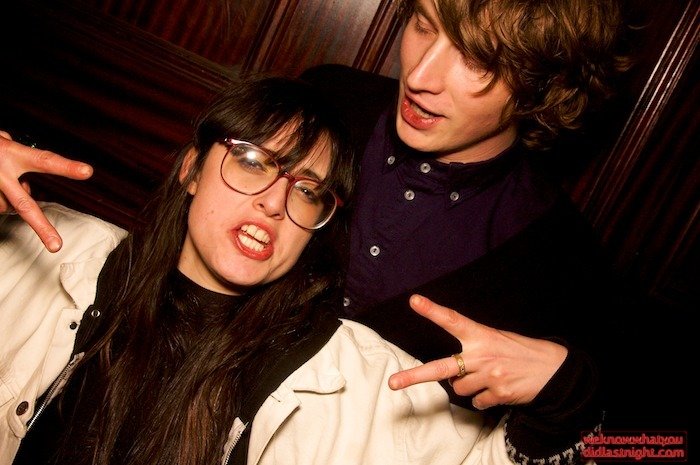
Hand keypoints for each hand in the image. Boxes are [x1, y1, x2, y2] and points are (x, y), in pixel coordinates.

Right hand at [0, 130, 92, 251]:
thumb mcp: (2, 142)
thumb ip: (18, 157)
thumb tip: (26, 182)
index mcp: (10, 154)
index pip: (43, 161)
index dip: (66, 167)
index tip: (87, 172)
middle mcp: (0, 173)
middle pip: (24, 205)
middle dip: (41, 227)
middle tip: (56, 246)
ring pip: (6, 206)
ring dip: (8, 198)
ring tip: (1, 182)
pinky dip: (0, 200)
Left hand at [388, 294, 567, 409]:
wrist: (554, 370)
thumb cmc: (521, 352)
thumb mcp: (497, 339)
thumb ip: (474, 349)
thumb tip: (452, 374)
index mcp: (481, 336)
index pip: (452, 320)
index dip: (432, 310)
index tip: (414, 301)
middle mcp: (481, 356)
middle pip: (441, 369)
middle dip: (414, 377)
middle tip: (393, 383)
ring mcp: (489, 377)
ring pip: (458, 389)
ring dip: (466, 386)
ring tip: (486, 377)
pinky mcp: (497, 395)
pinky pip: (476, 402)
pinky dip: (482, 399)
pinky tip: (496, 390)